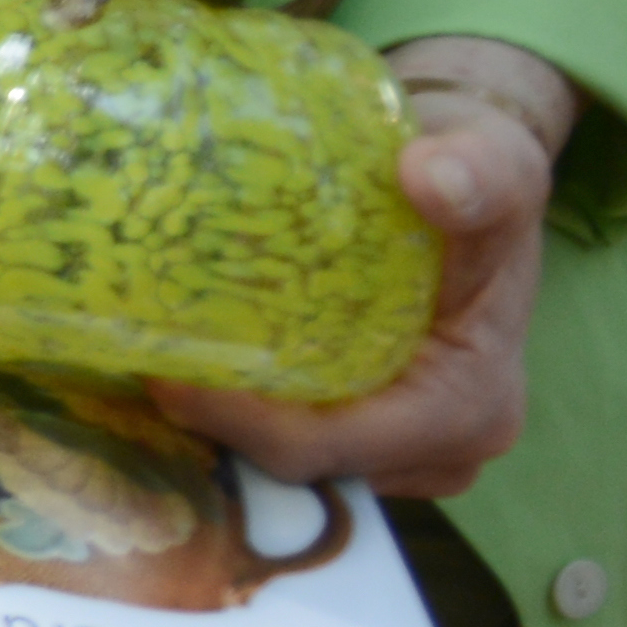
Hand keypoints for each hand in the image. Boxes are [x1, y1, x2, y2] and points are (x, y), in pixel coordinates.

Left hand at [160, 34, 569, 501]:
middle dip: (214, 430)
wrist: (470, 185)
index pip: (334, 447)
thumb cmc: (480, 175)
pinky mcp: (370, 436)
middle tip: (131, 372)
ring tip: (142, 371)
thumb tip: (431, 177)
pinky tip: (176, 370)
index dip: (241, 424)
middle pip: (300, 470)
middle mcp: (441, 450)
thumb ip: (478, 171)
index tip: (162, 379)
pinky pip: (291, 445)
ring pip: (288, 467)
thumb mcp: (495, 157)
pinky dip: (236, 416)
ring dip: (217, 428)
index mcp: (468, 406)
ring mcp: (403, 453)